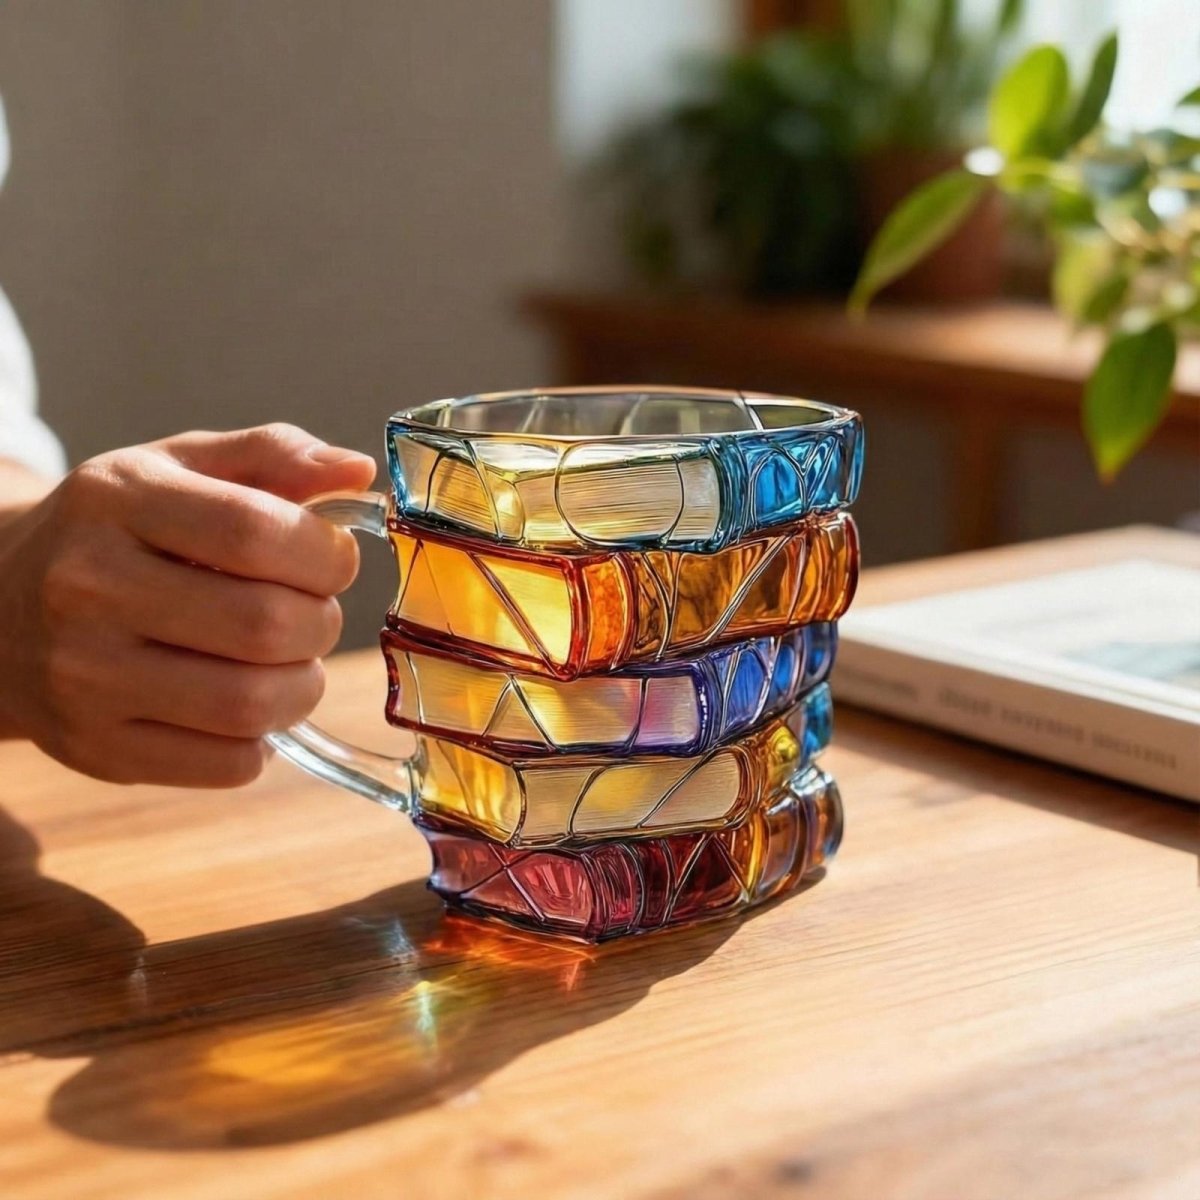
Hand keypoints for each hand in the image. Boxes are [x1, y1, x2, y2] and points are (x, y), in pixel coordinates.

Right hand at [0, 424, 376, 785]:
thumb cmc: (118, 532)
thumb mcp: (180, 468)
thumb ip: (273, 455)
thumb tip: (358, 471)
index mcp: (116, 502)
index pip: (256, 533)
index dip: (327, 555)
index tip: (334, 561)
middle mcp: (87, 587)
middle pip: (265, 624)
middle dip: (321, 622)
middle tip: (311, 614)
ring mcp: (84, 677)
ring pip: (252, 704)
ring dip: (303, 686)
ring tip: (290, 663)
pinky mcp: (97, 747)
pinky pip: (228, 765)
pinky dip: (263, 740)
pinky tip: (247, 706)